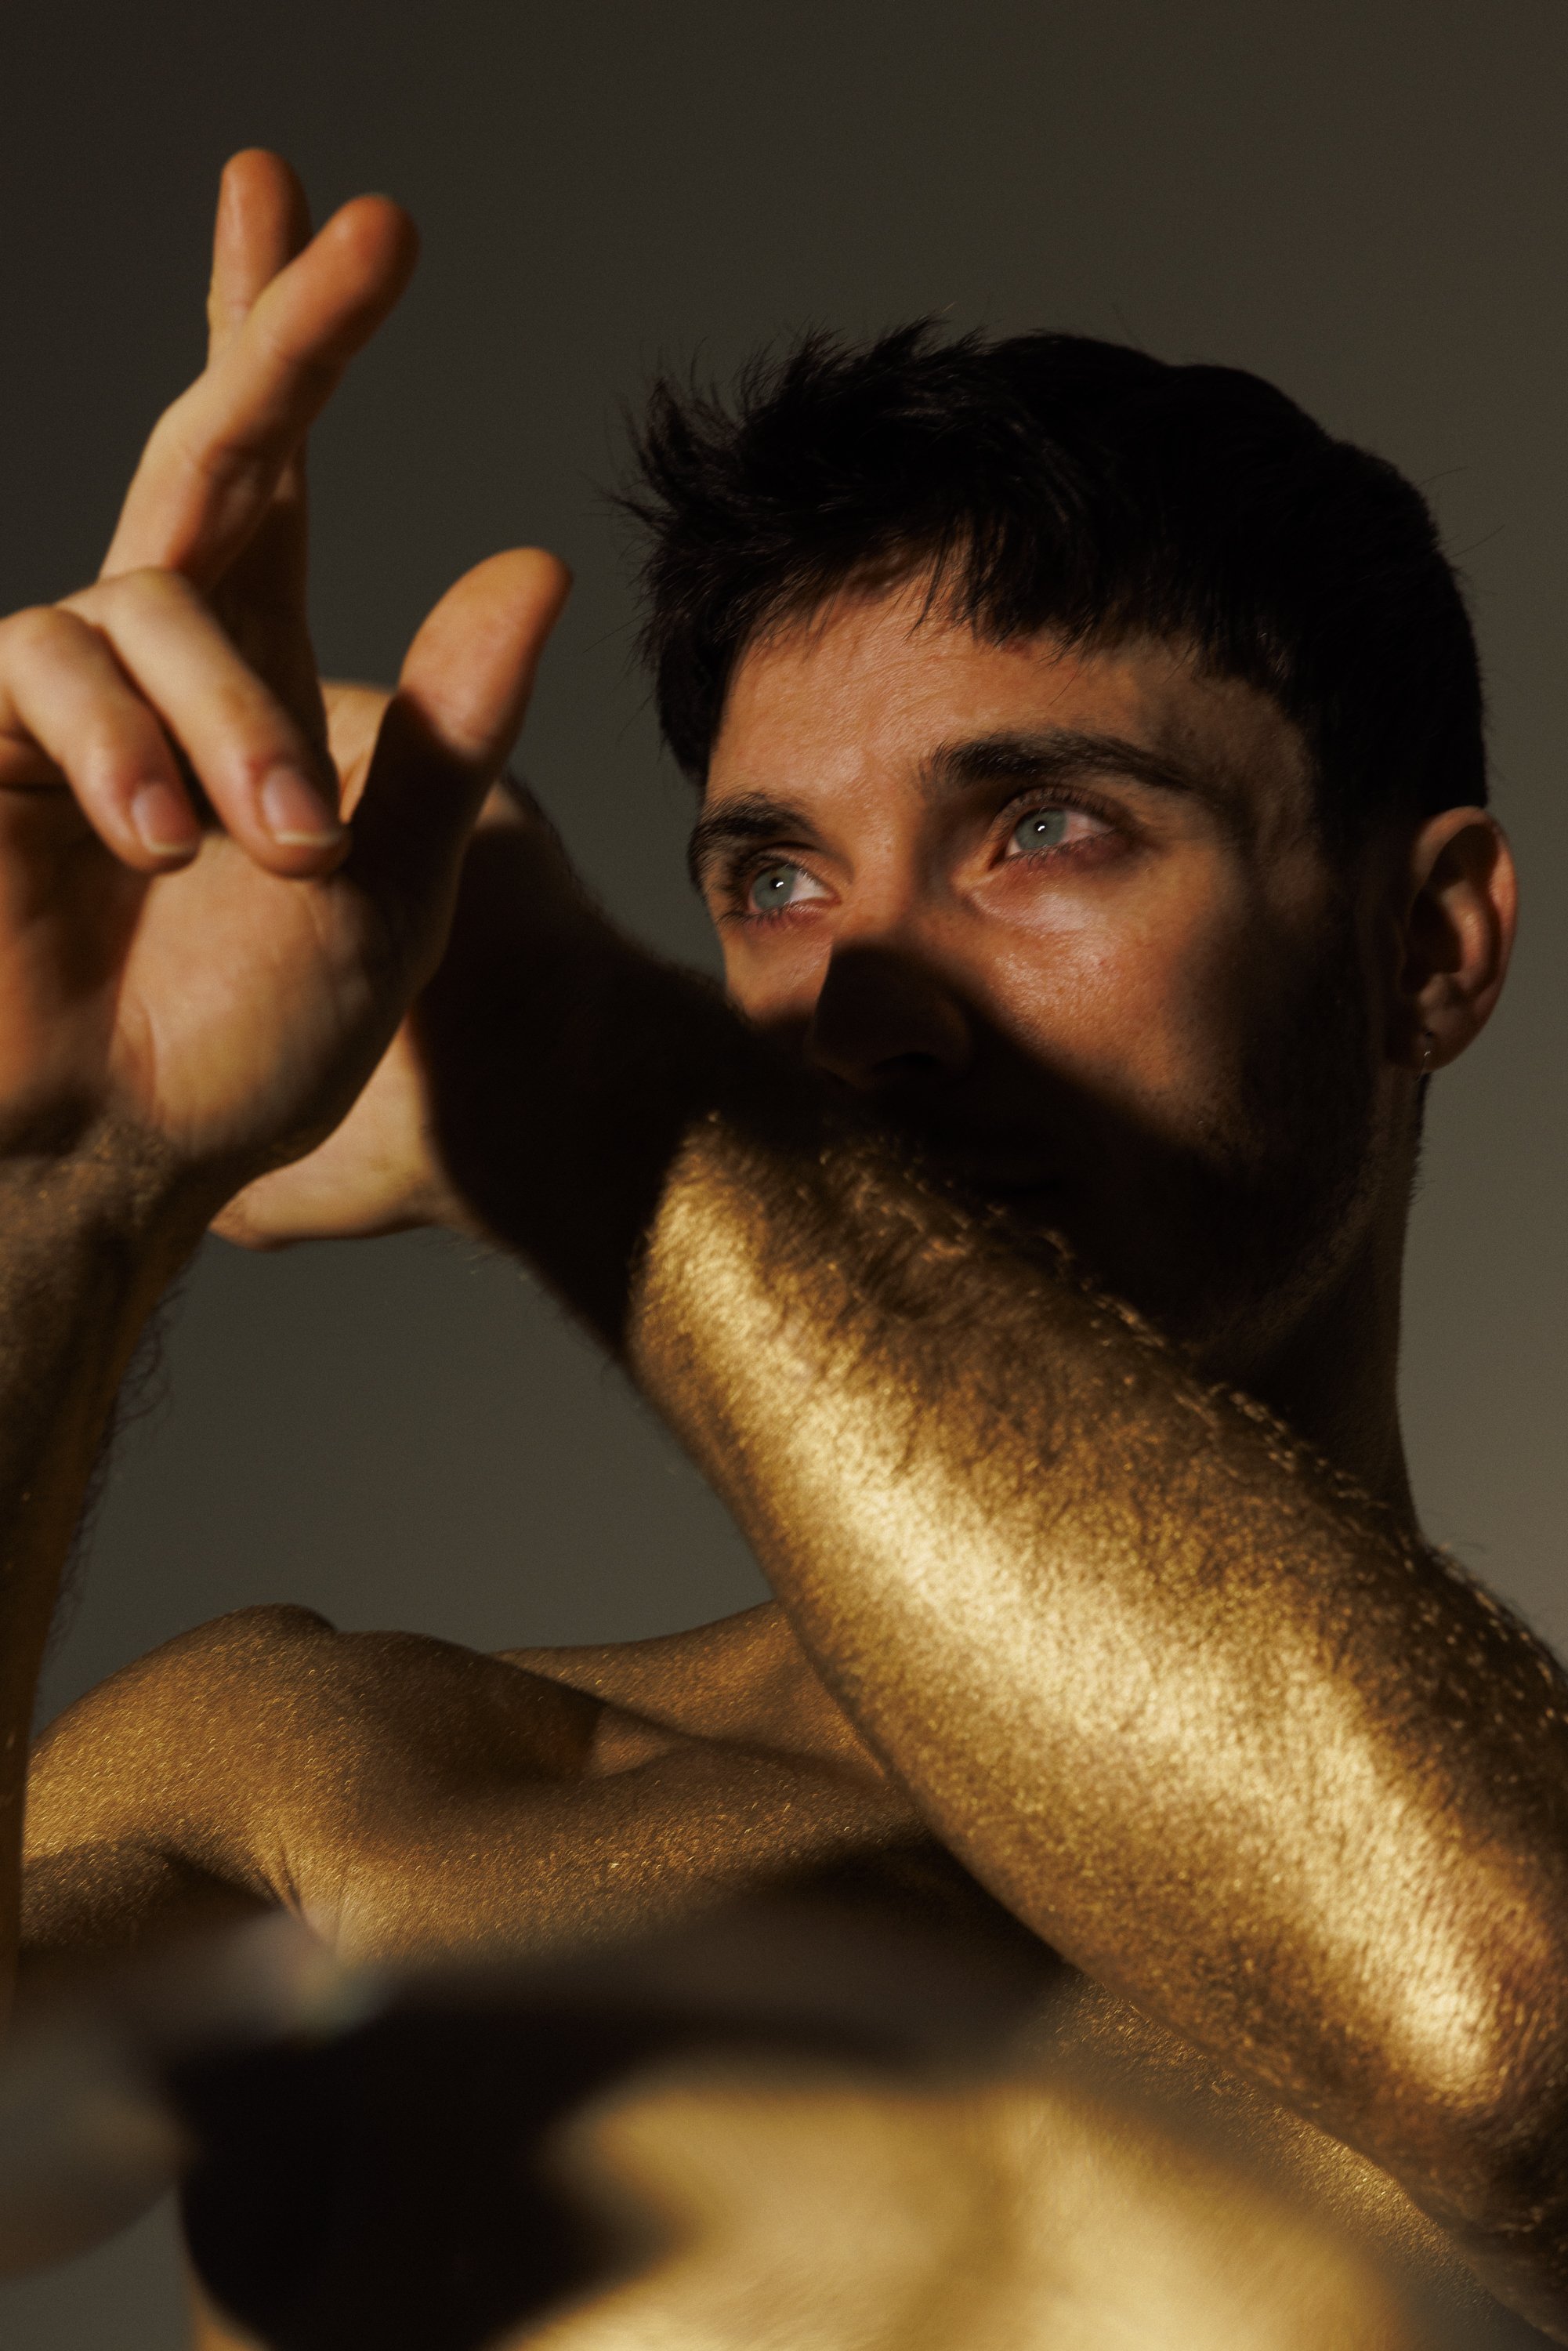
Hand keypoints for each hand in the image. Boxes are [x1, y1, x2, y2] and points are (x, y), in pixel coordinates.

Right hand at [0, 153, 567, 1226]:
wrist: (120, 1153)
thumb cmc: (255, 1044)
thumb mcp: (390, 882)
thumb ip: (450, 729)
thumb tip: (535, 561)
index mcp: (258, 678)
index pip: (274, 478)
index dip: (290, 338)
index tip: (339, 209)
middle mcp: (153, 661)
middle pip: (207, 452)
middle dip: (283, 338)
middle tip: (372, 236)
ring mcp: (55, 698)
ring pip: (133, 600)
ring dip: (215, 715)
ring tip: (268, 845)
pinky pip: (30, 666)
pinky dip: (112, 741)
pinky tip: (146, 837)